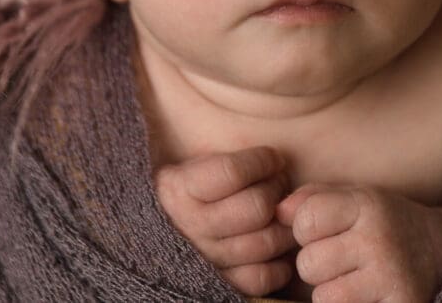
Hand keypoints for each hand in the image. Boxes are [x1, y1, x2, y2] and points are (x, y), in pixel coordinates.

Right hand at [154, 146, 296, 296]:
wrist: (156, 231)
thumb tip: (275, 159)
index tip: (273, 158)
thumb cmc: (188, 189)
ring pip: (265, 243)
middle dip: (277, 189)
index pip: (233, 172)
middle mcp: (192, 227)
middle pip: (255, 208)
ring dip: (285, 224)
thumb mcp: (193, 165)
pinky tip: (280, 248)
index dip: (262, 161)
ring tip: (284, 212)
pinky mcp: (220, 284)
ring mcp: (207, 260)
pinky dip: (280, 266)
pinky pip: (262, 279)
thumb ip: (227, 163)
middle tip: (280, 182)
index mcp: (180, 189)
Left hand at [276, 184, 441, 302]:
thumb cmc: (385, 224)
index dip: (305, 230)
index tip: (322, 232)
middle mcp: (380, 239)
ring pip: (324, 297)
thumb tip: (277, 212)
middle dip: (317, 266)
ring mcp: (391, 278)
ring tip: (354, 280)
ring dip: (331, 293)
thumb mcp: (355, 199)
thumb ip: (312, 199)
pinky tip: (367, 296)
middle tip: (341, 260)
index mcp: (367, 205)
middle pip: (309, 263)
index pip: (306, 219)